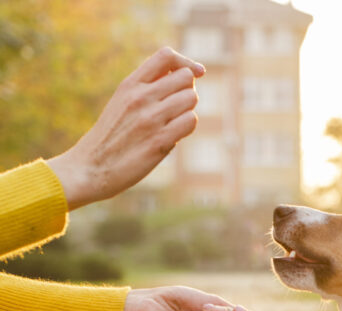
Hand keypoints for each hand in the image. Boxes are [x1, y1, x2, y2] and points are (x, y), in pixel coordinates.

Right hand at [47, 47, 204, 209]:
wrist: (90, 168)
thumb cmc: (111, 136)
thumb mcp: (122, 102)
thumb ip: (147, 88)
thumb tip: (182, 75)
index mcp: (129, 84)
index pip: (166, 55)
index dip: (186, 64)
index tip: (194, 75)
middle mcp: (140, 97)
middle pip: (186, 77)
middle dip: (187, 92)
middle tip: (175, 108)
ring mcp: (150, 118)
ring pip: (191, 98)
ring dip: (187, 111)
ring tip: (172, 122)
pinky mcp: (159, 140)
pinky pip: (191, 121)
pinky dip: (186, 127)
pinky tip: (172, 136)